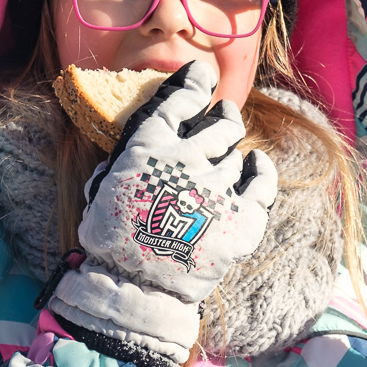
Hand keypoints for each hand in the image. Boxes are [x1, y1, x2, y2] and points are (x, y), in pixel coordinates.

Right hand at [49, 61, 277, 366]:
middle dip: (224, 115)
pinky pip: (261, 183)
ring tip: (233, 145)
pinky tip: (256, 164)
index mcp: (148, 148)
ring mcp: (218, 188)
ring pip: (238, 152)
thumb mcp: (105, 186)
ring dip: (235, 145)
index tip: (201, 75)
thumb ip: (130, 158)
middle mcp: (188, 159)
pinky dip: (260, 170)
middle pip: (220, 123)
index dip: (194, 83)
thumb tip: (153, 141)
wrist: (134, 291)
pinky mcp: (242, 218)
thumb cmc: (111, 242)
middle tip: (225, 114)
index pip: (179, 100)